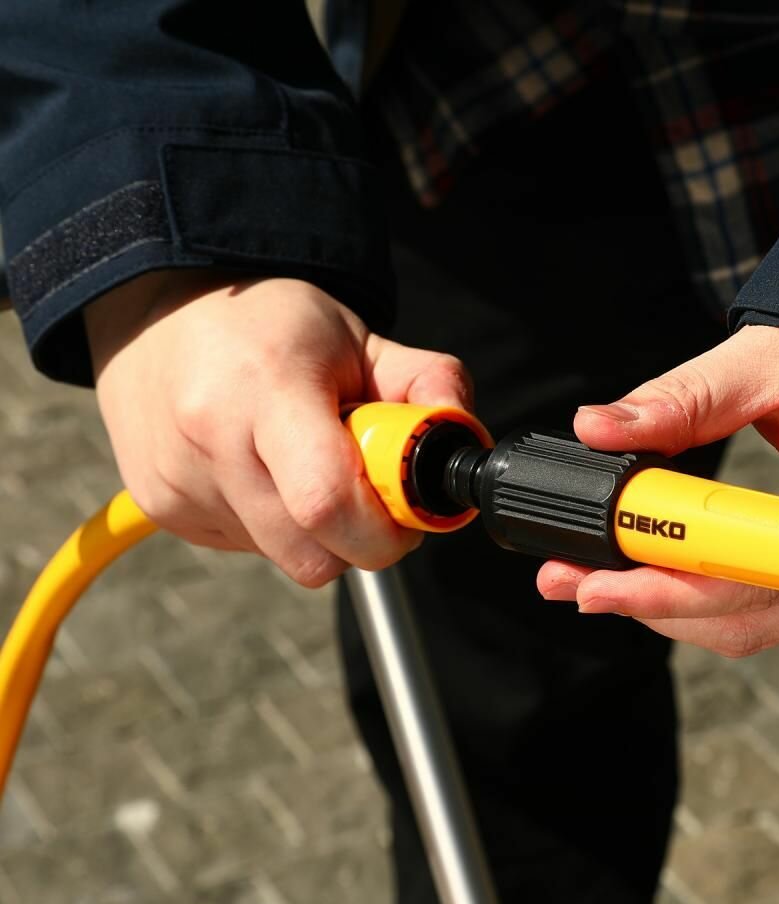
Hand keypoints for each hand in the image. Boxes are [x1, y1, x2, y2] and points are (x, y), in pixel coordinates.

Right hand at [85, 270, 472, 585]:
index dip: (382, 528)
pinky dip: (273, 524)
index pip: (329, 502)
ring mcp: (179, 482)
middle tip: (362, 489)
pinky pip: (248, 547)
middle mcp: (212, 440)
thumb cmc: (268, 325)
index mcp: (268, 389)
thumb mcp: (356, 336)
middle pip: (312, 553)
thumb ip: (424, 382)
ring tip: (301, 463)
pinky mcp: (160, 507)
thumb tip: (464, 437)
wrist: (158, 316)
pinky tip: (262, 471)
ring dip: (313, 530)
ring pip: (284, 557)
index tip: (401, 509)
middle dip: (357, 538)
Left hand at [537, 325, 778, 655]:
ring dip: (670, 609)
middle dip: (653, 602)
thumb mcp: (771, 359)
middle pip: (755, 611)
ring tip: (596, 581)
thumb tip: (596, 429)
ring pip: (757, 624)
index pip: (768, 561)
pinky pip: (771, 610)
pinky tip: (653, 578)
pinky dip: (705, 600)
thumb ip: (682, 398)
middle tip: (573, 582)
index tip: (601, 582)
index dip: (677, 580)